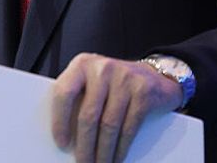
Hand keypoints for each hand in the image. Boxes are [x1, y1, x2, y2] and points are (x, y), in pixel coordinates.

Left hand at [50, 53, 182, 162]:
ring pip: (109, 124)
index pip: (64, 93)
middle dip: (85, 145)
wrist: (156, 75)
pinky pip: (129, 127)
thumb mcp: (92, 81)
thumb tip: (66, 134)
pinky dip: (121, 147)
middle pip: (88, 114)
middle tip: (83, 162)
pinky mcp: (143, 92)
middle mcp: (101, 69)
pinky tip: (117, 158)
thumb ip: (78, 98)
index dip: (60, 121)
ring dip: (104, 151)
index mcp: (82, 64)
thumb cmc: (115, 82)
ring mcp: (124, 79)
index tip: (61, 143)